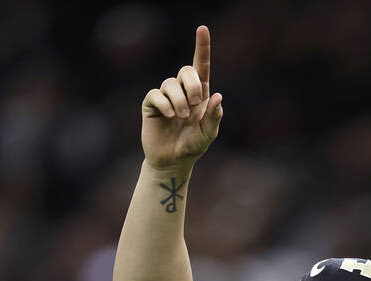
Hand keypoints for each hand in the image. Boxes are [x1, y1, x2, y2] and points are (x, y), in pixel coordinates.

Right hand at [141, 25, 222, 169]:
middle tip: (194, 104)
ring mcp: (166, 96)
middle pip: (185, 71)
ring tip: (180, 117)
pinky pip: (156, 94)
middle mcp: (182, 91)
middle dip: (191, 85)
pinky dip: (164, 104)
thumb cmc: (192, 146)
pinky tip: (169, 116)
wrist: (173, 161)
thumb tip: (218, 96)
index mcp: (199, 94)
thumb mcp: (208, 134)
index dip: (202, 48)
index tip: (202, 29)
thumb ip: (214, 116)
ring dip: (178, 100)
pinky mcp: (152, 104)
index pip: (201, 66)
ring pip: (170, 83)